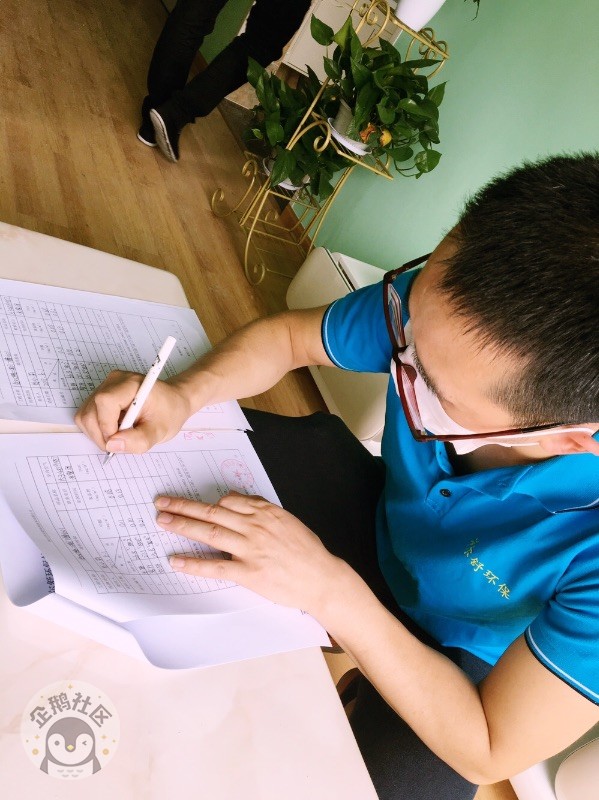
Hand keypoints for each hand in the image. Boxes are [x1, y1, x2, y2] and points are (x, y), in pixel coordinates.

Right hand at [75, 370, 191, 453]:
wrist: (172, 401)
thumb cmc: (169, 412)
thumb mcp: (160, 431)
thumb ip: (139, 440)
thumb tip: (112, 445)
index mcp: (130, 384)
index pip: (104, 402)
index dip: (107, 426)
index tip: (119, 441)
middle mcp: (113, 381)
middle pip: (90, 412)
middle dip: (102, 436)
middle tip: (121, 443)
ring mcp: (104, 387)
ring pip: (85, 416)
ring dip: (99, 434)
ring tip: (121, 435)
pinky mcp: (100, 395)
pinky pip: (88, 416)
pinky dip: (98, 429)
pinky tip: (116, 429)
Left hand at [155, 493, 345, 616]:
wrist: (322, 578)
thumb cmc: (307, 551)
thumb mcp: (287, 520)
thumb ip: (261, 508)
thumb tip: (237, 498)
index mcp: (266, 512)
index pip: (228, 501)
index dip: (207, 503)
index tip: (192, 505)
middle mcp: (255, 526)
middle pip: (211, 512)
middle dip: (184, 506)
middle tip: (162, 502)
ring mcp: (251, 549)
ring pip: (210, 533)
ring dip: (183, 526)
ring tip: (163, 521)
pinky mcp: (249, 572)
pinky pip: (215, 566)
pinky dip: (194, 562)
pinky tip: (177, 560)